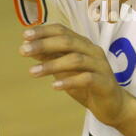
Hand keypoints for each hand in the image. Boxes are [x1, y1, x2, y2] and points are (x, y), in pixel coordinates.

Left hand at [19, 23, 134, 126]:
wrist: (112, 105)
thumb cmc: (87, 85)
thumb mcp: (65, 70)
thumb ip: (51, 57)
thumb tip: (28, 48)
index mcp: (83, 44)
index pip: (63, 31)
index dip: (44, 31)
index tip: (24, 35)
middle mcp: (93, 51)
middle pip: (68, 42)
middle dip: (44, 44)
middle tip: (23, 50)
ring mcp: (100, 66)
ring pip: (76, 59)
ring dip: (52, 65)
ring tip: (32, 72)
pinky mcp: (104, 82)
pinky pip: (86, 79)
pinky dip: (69, 81)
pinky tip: (54, 86)